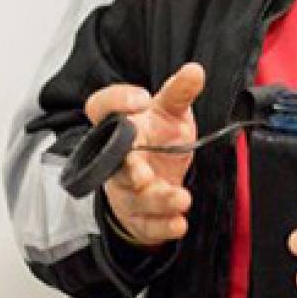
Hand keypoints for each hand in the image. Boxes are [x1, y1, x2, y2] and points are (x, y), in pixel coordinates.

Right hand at [85, 62, 204, 247]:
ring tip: (182, 198)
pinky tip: (179, 224)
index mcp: (120, 125)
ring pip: (133, 197)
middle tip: (146, 176)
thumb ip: (179, 93)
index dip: (116, 102)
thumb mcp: (170, 112)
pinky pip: (145, 225)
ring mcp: (124, 188)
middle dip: (129, 171)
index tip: (141, 100)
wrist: (158, 178)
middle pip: (115, 164)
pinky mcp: (137, 216)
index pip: (101, 107)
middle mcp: (116, 158)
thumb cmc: (158, 139)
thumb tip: (194, 70)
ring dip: (157, 200)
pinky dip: (162, 227)